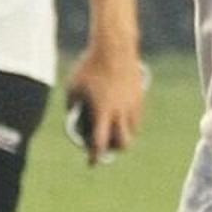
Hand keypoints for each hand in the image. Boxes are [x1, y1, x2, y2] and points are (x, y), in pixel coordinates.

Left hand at [63, 44, 145, 164]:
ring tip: (114, 134)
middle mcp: (120, 112)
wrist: (114, 48)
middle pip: (123, 143)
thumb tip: (72, 117)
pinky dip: (130, 123)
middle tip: (106, 148)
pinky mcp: (139, 96)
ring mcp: (132, 104)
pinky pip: (137, 117)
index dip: (95, 156)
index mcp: (102, 112)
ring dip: (124, 136)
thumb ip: (73, 105)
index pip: (100, 142)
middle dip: (115, 150)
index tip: (91, 163)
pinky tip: (122, 119)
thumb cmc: (89, 66)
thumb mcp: (73, 87)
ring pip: (133, 131)